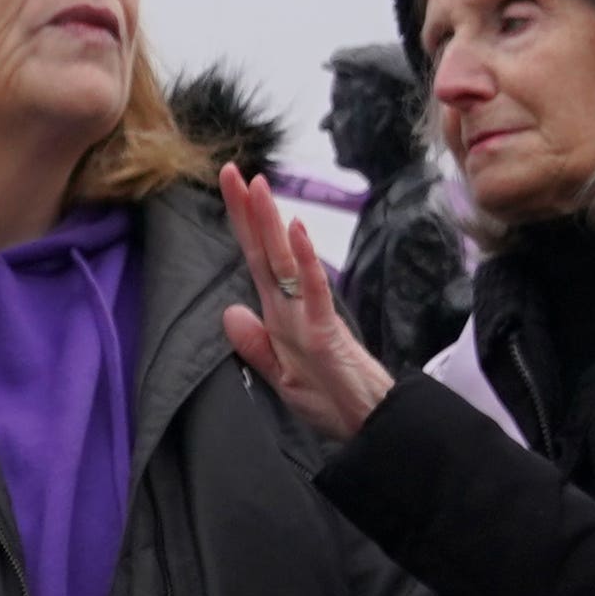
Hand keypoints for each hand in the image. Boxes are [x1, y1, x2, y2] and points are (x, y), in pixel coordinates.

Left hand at [220, 170, 398, 442]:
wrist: (366, 425)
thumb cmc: (331, 400)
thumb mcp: (279, 376)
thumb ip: (255, 345)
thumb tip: (230, 311)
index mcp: (279, 315)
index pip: (255, 261)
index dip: (241, 227)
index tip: (228, 190)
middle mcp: (292, 306)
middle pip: (265, 250)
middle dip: (248, 211)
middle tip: (230, 170)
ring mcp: (309, 314)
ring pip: (286, 260)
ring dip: (271, 222)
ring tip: (258, 185)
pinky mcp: (326, 330)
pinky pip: (313, 289)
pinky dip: (304, 259)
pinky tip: (296, 229)